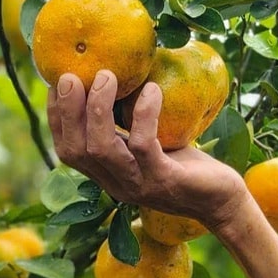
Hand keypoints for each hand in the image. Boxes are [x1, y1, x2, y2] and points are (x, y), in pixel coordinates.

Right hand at [47, 70, 246, 229]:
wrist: (221, 201)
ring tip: (107, 76)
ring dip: (98, 110)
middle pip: (75, 151)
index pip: (67, 151)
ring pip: (102, 149)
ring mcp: (139, 184)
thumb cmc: (185, 166)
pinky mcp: (165, 180)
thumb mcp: (150, 145)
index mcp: (107, 175)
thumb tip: (112, 77)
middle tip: (72, 76)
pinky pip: (144, 145)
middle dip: (68, 111)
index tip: (57, 84)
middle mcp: (116, 183)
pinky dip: (144, 114)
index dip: (56, 118)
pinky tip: (151, 90)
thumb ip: (126, 126)